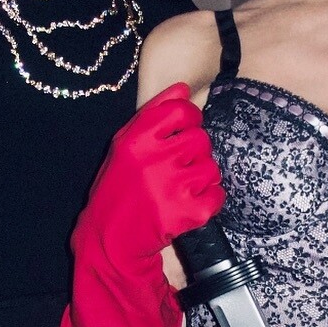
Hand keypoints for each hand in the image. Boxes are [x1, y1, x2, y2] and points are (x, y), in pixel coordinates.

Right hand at [88, 82, 223, 263]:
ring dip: (201, 177)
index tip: (184, 130)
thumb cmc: (118, 187)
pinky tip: (187, 203)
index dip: (190, 119)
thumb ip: (153, 113)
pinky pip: (217, 194)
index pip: (182, 111)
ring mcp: (173, 187)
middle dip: (194, 152)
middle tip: (177, 167)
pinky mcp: (188, 213)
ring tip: (179, 188)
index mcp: (137, 140)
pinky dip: (208, 200)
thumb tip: (183, 88)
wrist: (110, 238)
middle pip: (201, 139)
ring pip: (211, 167)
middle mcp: (155, 160)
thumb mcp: (124, 145)